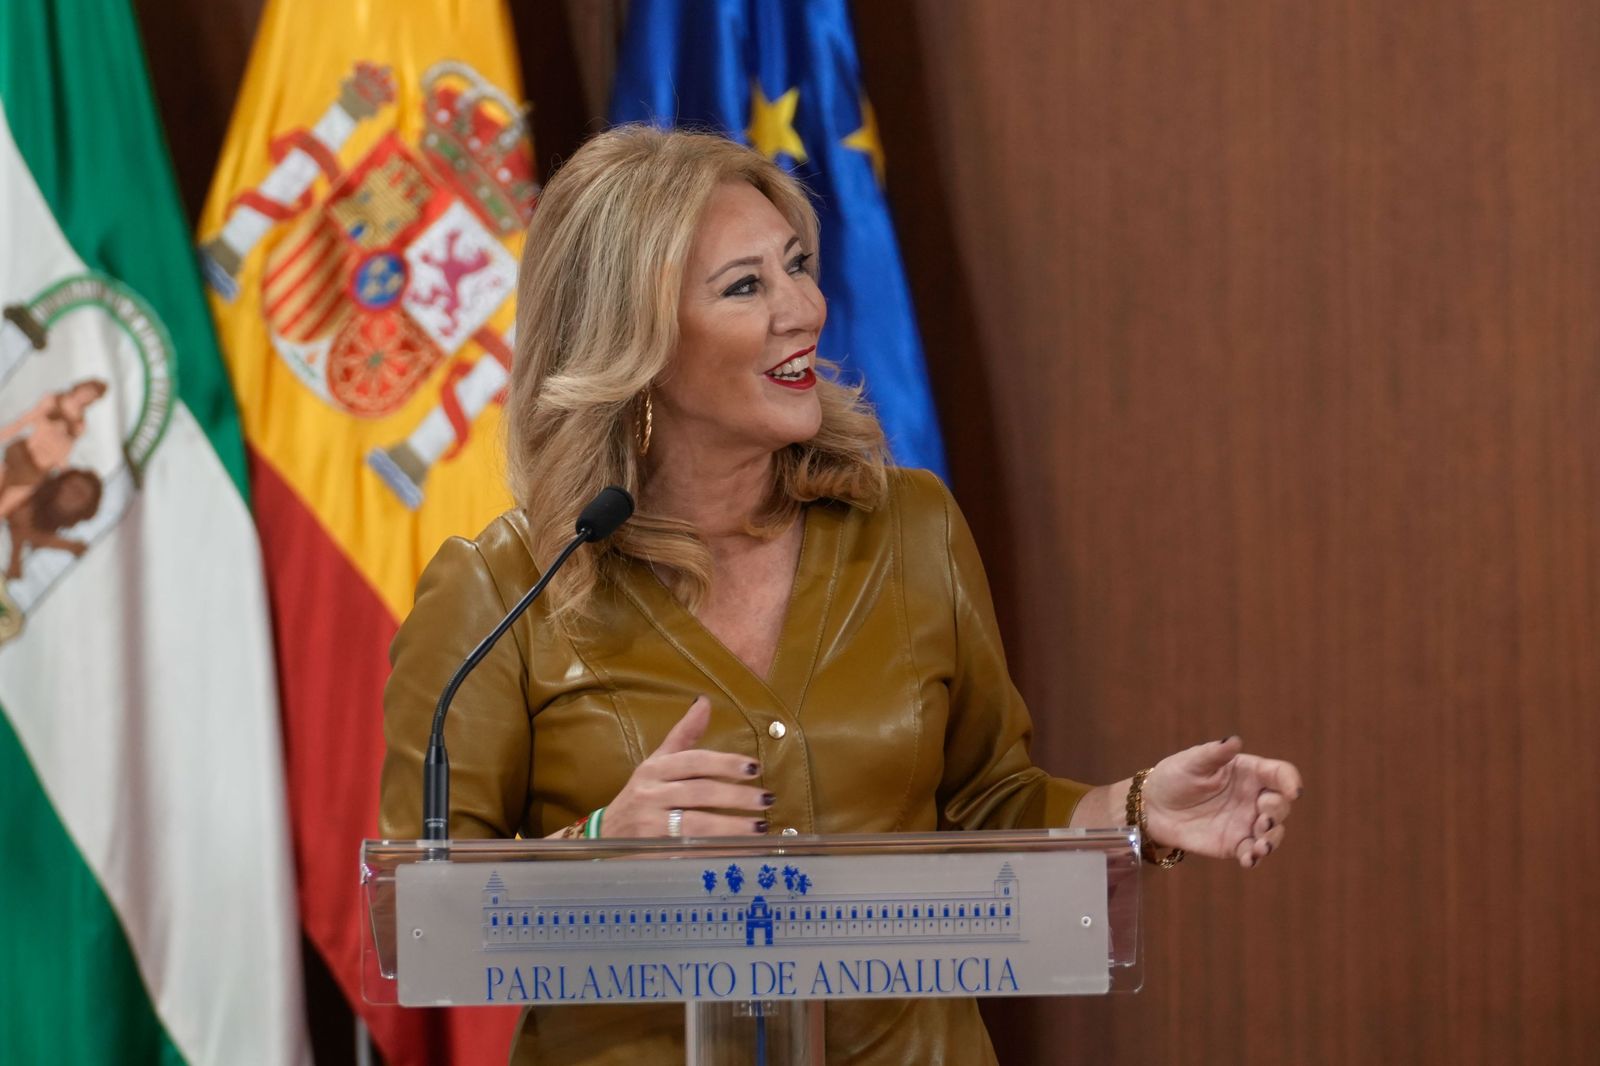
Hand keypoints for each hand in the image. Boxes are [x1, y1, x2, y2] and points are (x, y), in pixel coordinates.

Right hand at [601, 695, 772, 837]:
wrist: (607, 834)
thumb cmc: (641, 794)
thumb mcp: (657, 762)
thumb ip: (684, 735)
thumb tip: (705, 702)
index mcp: (655, 770)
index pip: (694, 762)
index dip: (725, 763)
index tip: (754, 767)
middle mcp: (651, 795)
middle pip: (699, 793)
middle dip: (736, 796)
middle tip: (766, 798)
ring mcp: (651, 826)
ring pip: (696, 825)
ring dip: (732, 826)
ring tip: (760, 826)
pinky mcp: (654, 852)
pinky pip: (691, 851)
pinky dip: (717, 851)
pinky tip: (740, 850)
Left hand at [1140, 736, 1302, 867]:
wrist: (1154, 807)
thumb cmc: (1175, 776)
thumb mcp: (1192, 761)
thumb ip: (1215, 753)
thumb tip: (1234, 740)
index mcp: (1249, 772)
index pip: (1280, 774)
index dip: (1291, 781)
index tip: (1293, 791)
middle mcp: (1254, 798)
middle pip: (1280, 805)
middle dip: (1277, 812)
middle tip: (1263, 817)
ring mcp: (1247, 822)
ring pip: (1273, 832)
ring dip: (1272, 839)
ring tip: (1262, 845)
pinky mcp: (1235, 844)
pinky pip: (1252, 853)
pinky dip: (1255, 857)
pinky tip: (1249, 859)